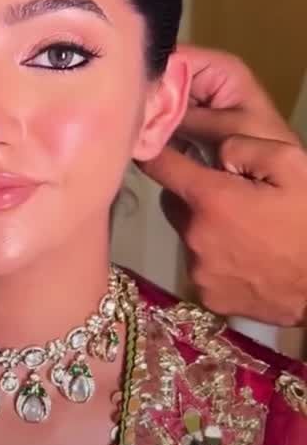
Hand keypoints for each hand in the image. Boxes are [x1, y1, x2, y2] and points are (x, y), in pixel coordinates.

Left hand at [141, 46, 306, 325]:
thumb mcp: (292, 166)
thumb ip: (245, 147)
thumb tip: (214, 151)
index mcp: (211, 200)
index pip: (160, 166)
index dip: (155, 152)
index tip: (152, 147)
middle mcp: (195, 236)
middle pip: (172, 204)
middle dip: (190, 194)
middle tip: (226, 196)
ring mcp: (199, 271)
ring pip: (188, 237)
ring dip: (205, 229)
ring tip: (244, 232)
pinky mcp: (208, 297)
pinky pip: (201, 268)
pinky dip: (215, 260)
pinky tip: (246, 260)